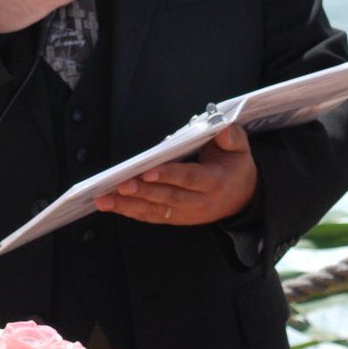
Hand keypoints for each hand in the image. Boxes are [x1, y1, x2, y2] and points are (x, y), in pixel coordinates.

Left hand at [94, 124, 257, 225]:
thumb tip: (221, 129)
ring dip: (128, 206)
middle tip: (119, 185)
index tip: (148, 172)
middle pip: (168, 198)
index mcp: (215, 182)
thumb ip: (233, 137)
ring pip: (154, 211)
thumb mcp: (242, 149)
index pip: (190, 179)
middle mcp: (199, 202)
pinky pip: (151, 216)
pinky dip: (130, 211)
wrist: (243, 197)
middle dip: (142, 192)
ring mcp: (186, 214)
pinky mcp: (176, 218)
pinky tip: (111, 205)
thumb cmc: (235, 167)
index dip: (169, 176)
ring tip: (104, 199)